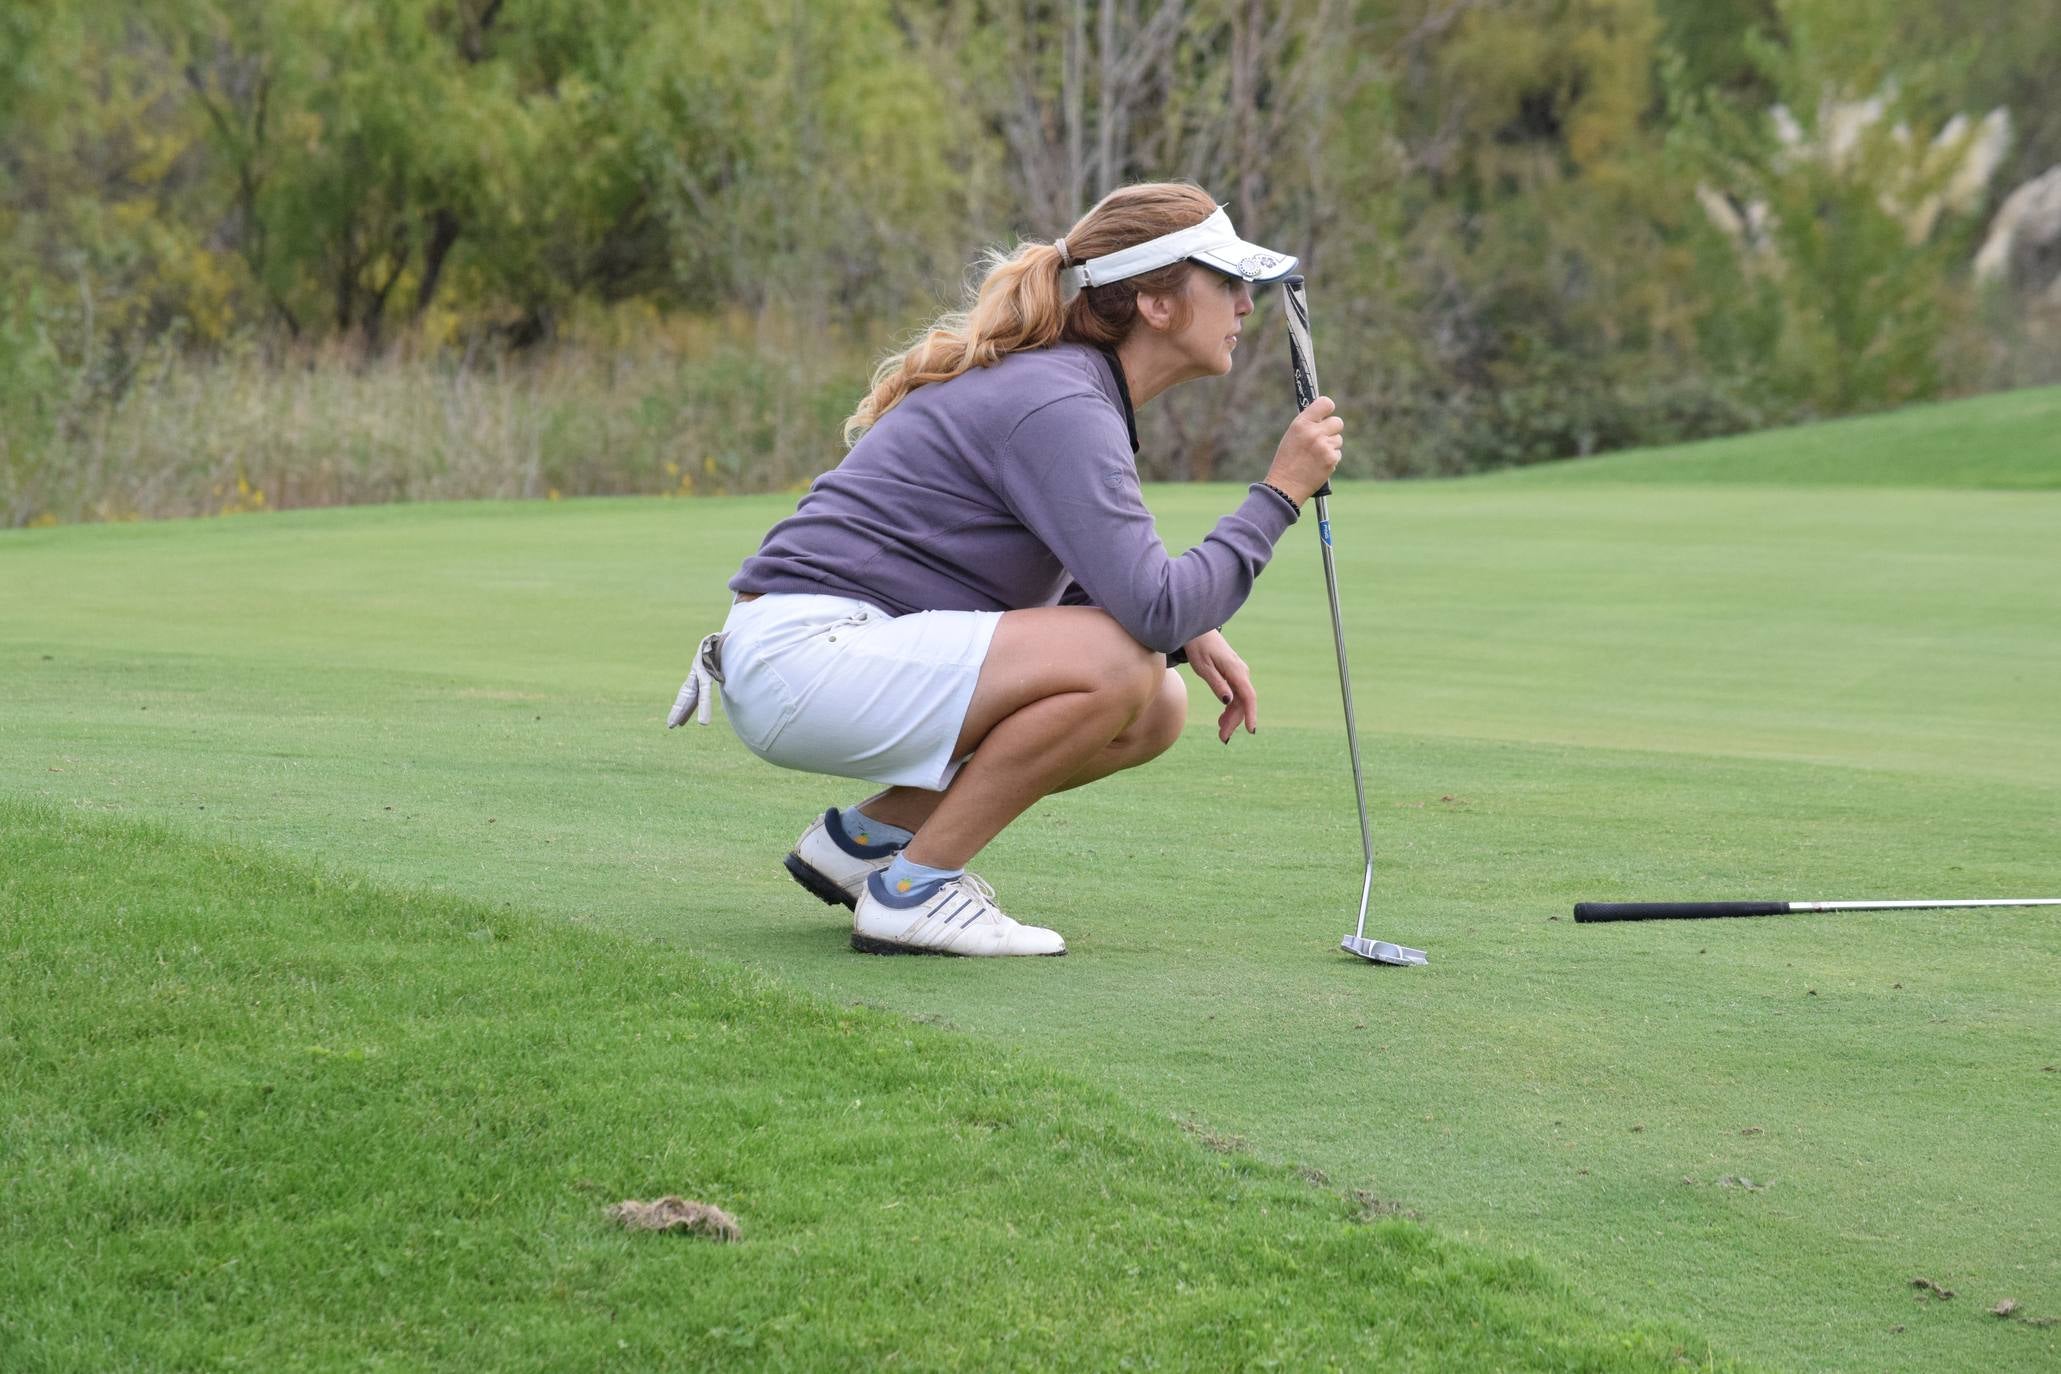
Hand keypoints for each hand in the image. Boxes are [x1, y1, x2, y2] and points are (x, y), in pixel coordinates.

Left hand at [1182, 629, 1256, 743]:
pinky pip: (1236, 694)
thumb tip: (1228, 701)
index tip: (1251, 731)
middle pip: (1243, 702)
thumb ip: (1216, 683)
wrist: (1197, 629)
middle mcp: (1241, 672)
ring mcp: (1238, 673)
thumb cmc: (1197, 647)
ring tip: (1221, 732)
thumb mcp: (1203, 667)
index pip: (1248, 697)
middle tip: (1222, 738)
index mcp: (1235, 670)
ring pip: (1240, 700)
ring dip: (1232, 717)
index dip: (1251, 714)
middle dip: (1235, 722)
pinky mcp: (1233, 674)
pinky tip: (1222, 719)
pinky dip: (1230, 708)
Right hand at [1264, 395, 1342, 504]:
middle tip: (1322, 438)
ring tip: (1315, 456)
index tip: (1326, 414)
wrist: (1285, 486)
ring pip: (1338, 439)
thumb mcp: (1292, 436)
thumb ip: (1308, 424)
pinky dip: (1330, 459)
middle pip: (1338, 422)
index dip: (1328, 408)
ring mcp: (1324, 446)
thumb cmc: (1286, 461)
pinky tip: (1318, 465)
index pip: (1326, 403)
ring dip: (1330, 446)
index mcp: (1301, 423)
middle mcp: (1314, 432)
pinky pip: (1338, 453)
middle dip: (1332, 429)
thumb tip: (1323, 416)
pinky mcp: (1331, 459)